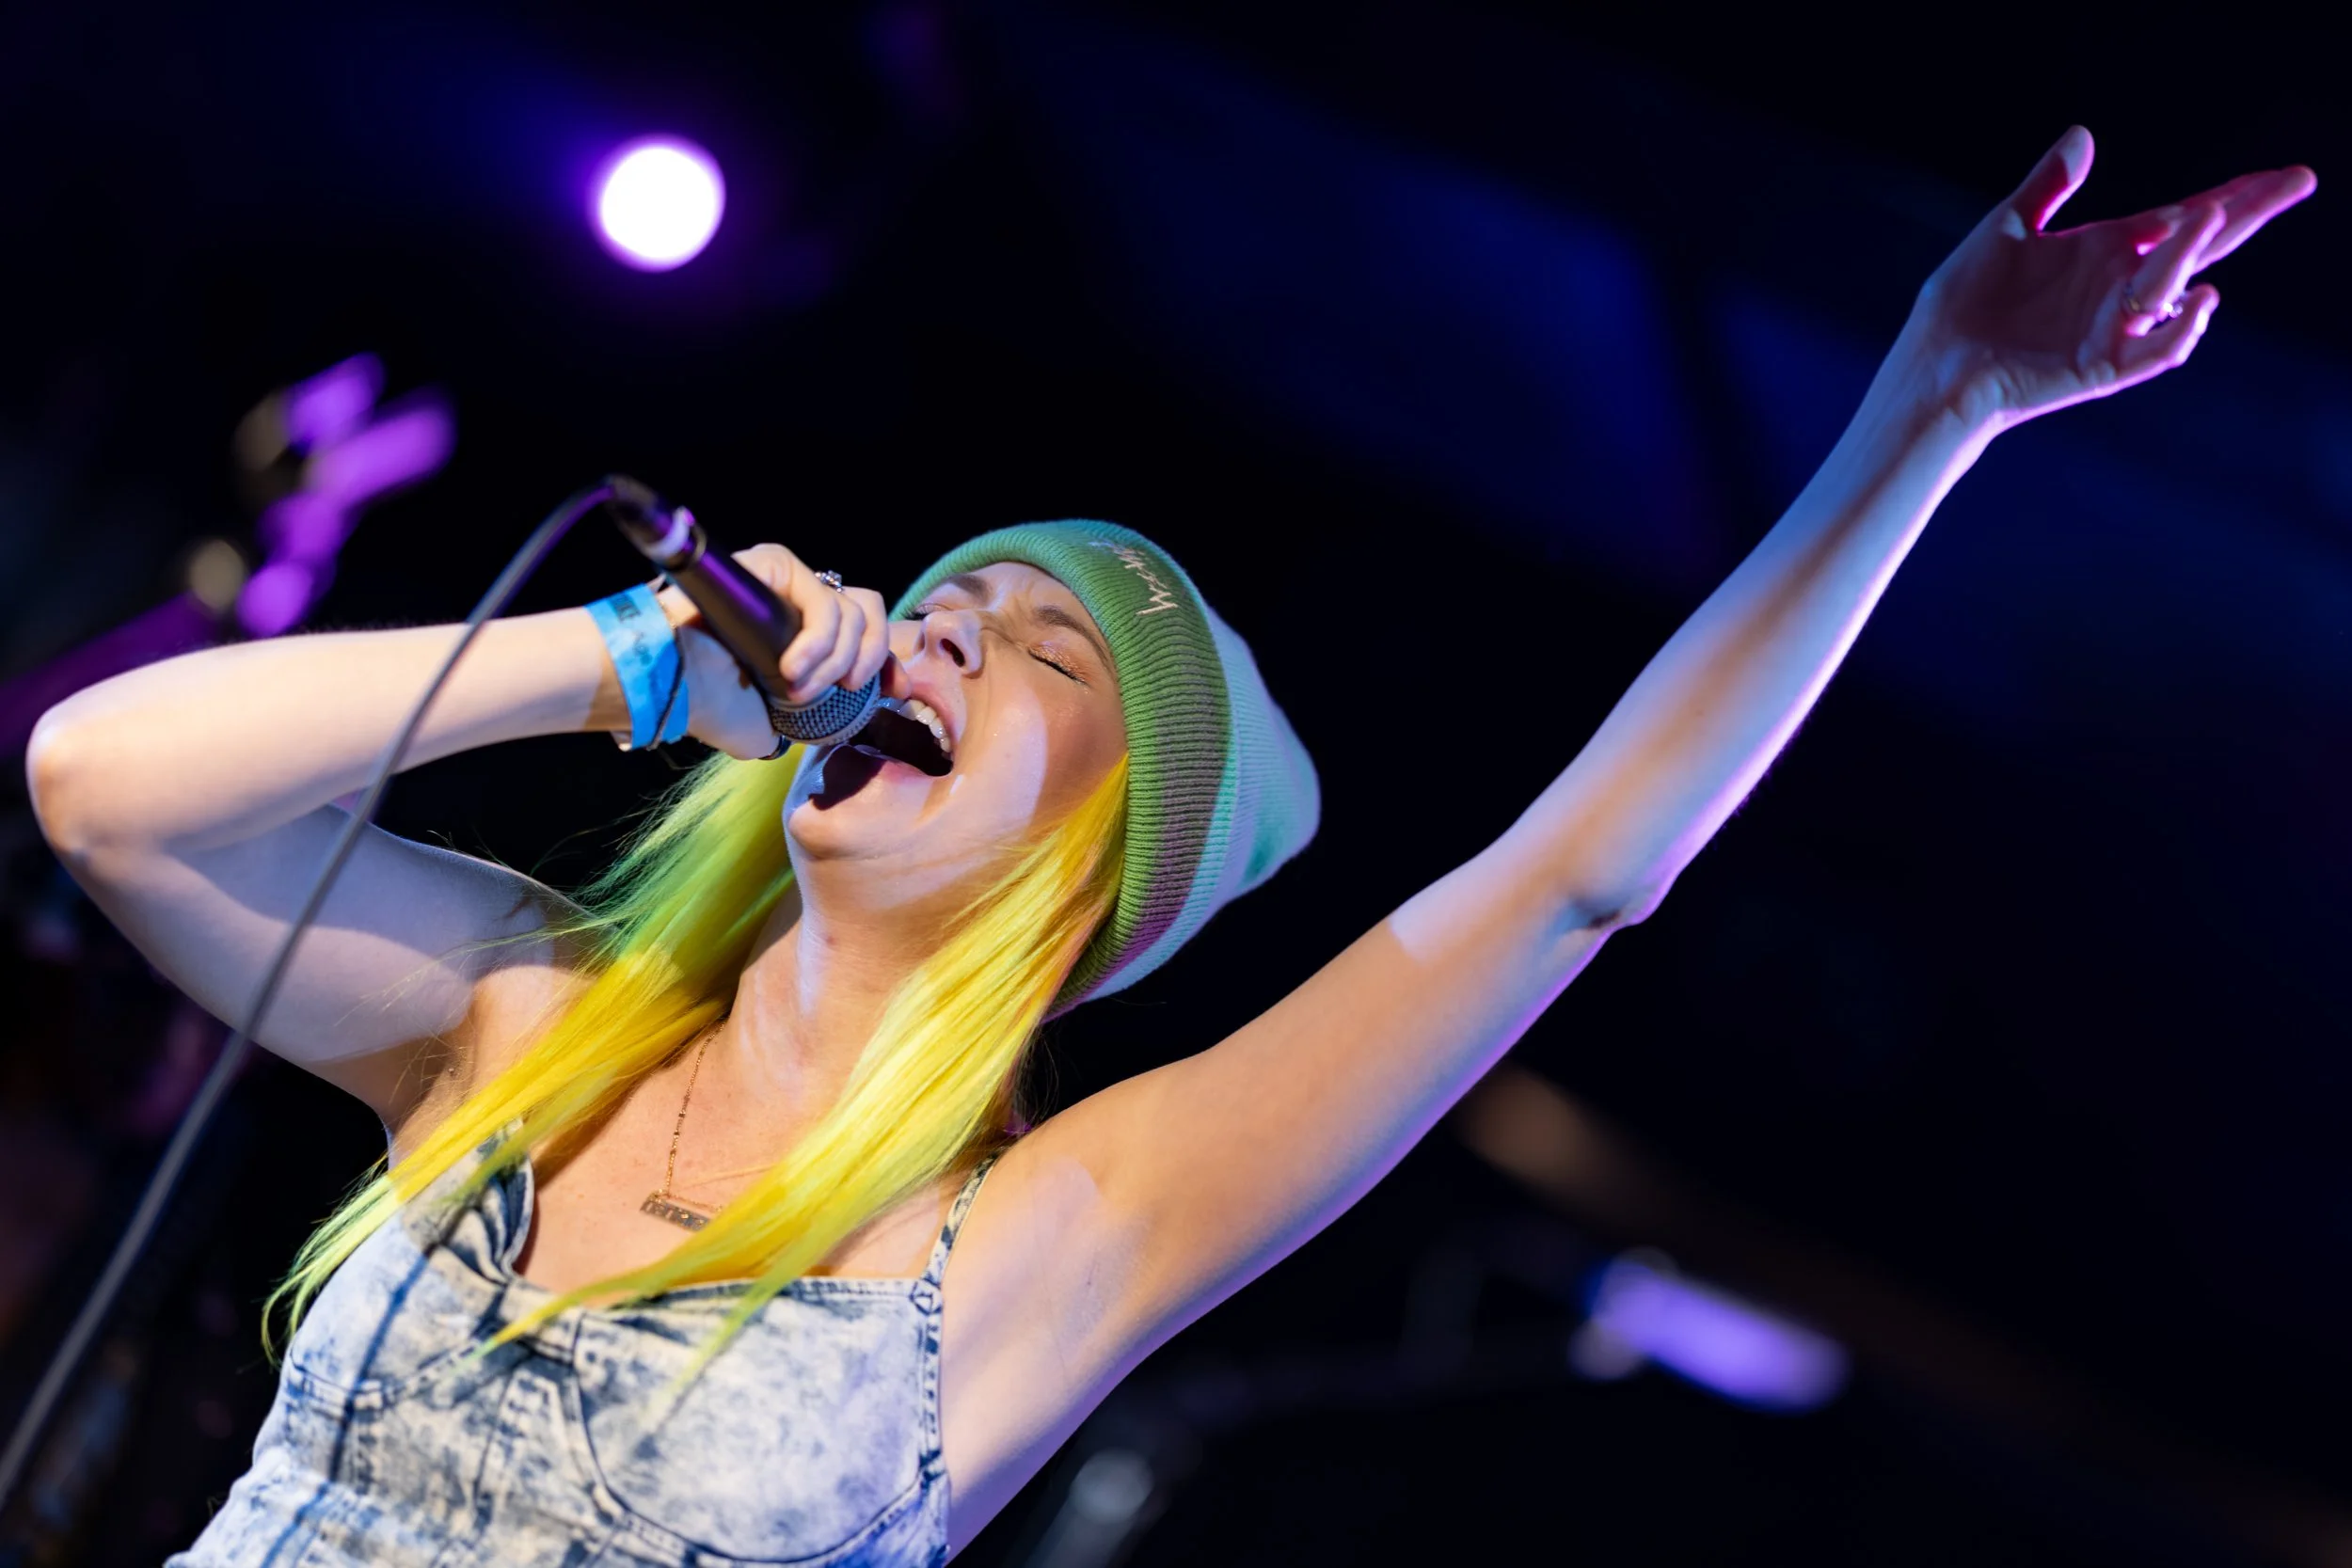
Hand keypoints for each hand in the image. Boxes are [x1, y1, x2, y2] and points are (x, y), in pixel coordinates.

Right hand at [652, 544, 903, 760]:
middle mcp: (799, 602)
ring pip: (852, 609)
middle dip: (865, 659)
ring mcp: (789, 581)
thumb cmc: (712, 706)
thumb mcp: (779, 723)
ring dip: (832, 659)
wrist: (670, 684)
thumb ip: (823, 715)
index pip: (865, 631)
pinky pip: (823, 600)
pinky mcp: (775, 564)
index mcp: (804, 634)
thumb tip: (866, 710)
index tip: (895, 690)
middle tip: (837, 692)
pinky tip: (790, 669)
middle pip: (868, 611)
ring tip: (794, 686)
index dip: (887, 658)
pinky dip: (817, 642)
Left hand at [1903, 126, 2313, 429]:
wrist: (1932, 364)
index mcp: (2105, 251)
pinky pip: (2154, 353)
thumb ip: (2048, 187)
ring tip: (2209, 215)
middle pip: (2198, 245)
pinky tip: (2200, 299)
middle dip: (2247, 212)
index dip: (2230, 194)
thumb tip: (2082, 135)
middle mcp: (2119, 288)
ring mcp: (2113, 329)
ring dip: (2192, 253)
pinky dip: (2180, 329)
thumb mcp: (2006, 230)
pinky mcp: (2098, 369)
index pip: (2180, 217)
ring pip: (2172, 288)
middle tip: (2298, 180)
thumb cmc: (1964, 303)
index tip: (2277, 175)